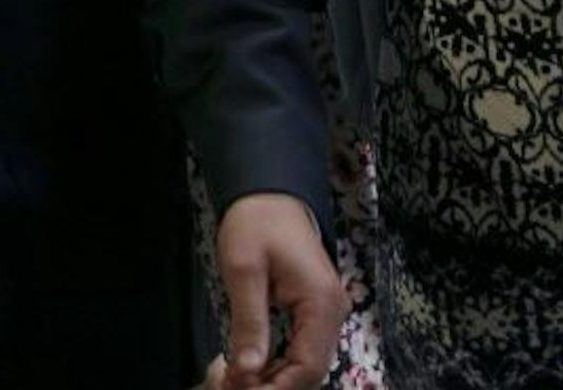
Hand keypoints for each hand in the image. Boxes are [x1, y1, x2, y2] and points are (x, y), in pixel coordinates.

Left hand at [215, 192, 345, 389]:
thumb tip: (246, 371)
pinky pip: (302, 351)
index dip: (273, 388)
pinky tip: (249, 364)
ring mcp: (327, 312)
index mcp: (321, 301)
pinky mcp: (316, 311)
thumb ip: (248, 323)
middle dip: (271, 386)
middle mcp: (333, 311)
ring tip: (234, 376)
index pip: (308, 367)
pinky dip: (277, 365)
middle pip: (310, 371)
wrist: (269, 193)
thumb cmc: (256, 222)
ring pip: (306, 365)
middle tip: (229, 383)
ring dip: (273, 379)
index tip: (237, 387)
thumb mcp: (243, 270)